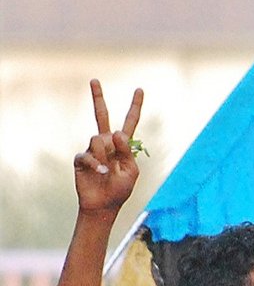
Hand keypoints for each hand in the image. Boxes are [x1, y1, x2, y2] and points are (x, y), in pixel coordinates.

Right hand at [73, 80, 142, 217]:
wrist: (104, 205)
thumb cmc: (120, 189)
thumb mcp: (131, 171)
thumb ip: (126, 151)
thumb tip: (115, 131)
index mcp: (124, 145)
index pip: (130, 122)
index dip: (135, 106)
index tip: (139, 89)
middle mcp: (107, 143)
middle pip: (101, 116)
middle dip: (98, 98)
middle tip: (94, 80)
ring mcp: (93, 149)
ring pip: (98, 139)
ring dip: (105, 156)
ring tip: (108, 170)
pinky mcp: (81, 158)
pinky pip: (88, 154)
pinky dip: (96, 164)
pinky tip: (101, 173)